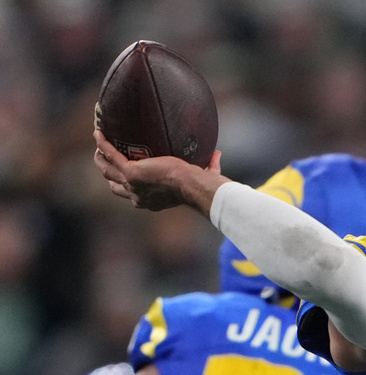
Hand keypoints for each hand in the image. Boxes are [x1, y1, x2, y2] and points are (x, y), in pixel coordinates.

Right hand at [93, 129, 224, 213]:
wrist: (193, 186)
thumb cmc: (200, 184)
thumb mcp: (201, 176)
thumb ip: (209, 166)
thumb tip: (217, 153)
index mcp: (150, 200)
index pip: (132, 194)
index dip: (126, 184)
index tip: (126, 173)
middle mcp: (137, 195)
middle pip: (114, 185)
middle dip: (107, 172)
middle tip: (105, 158)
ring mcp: (132, 184)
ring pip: (107, 170)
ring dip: (100, 158)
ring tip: (98, 144)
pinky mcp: (131, 172)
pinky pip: (111, 155)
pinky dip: (104, 144)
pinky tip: (99, 133)